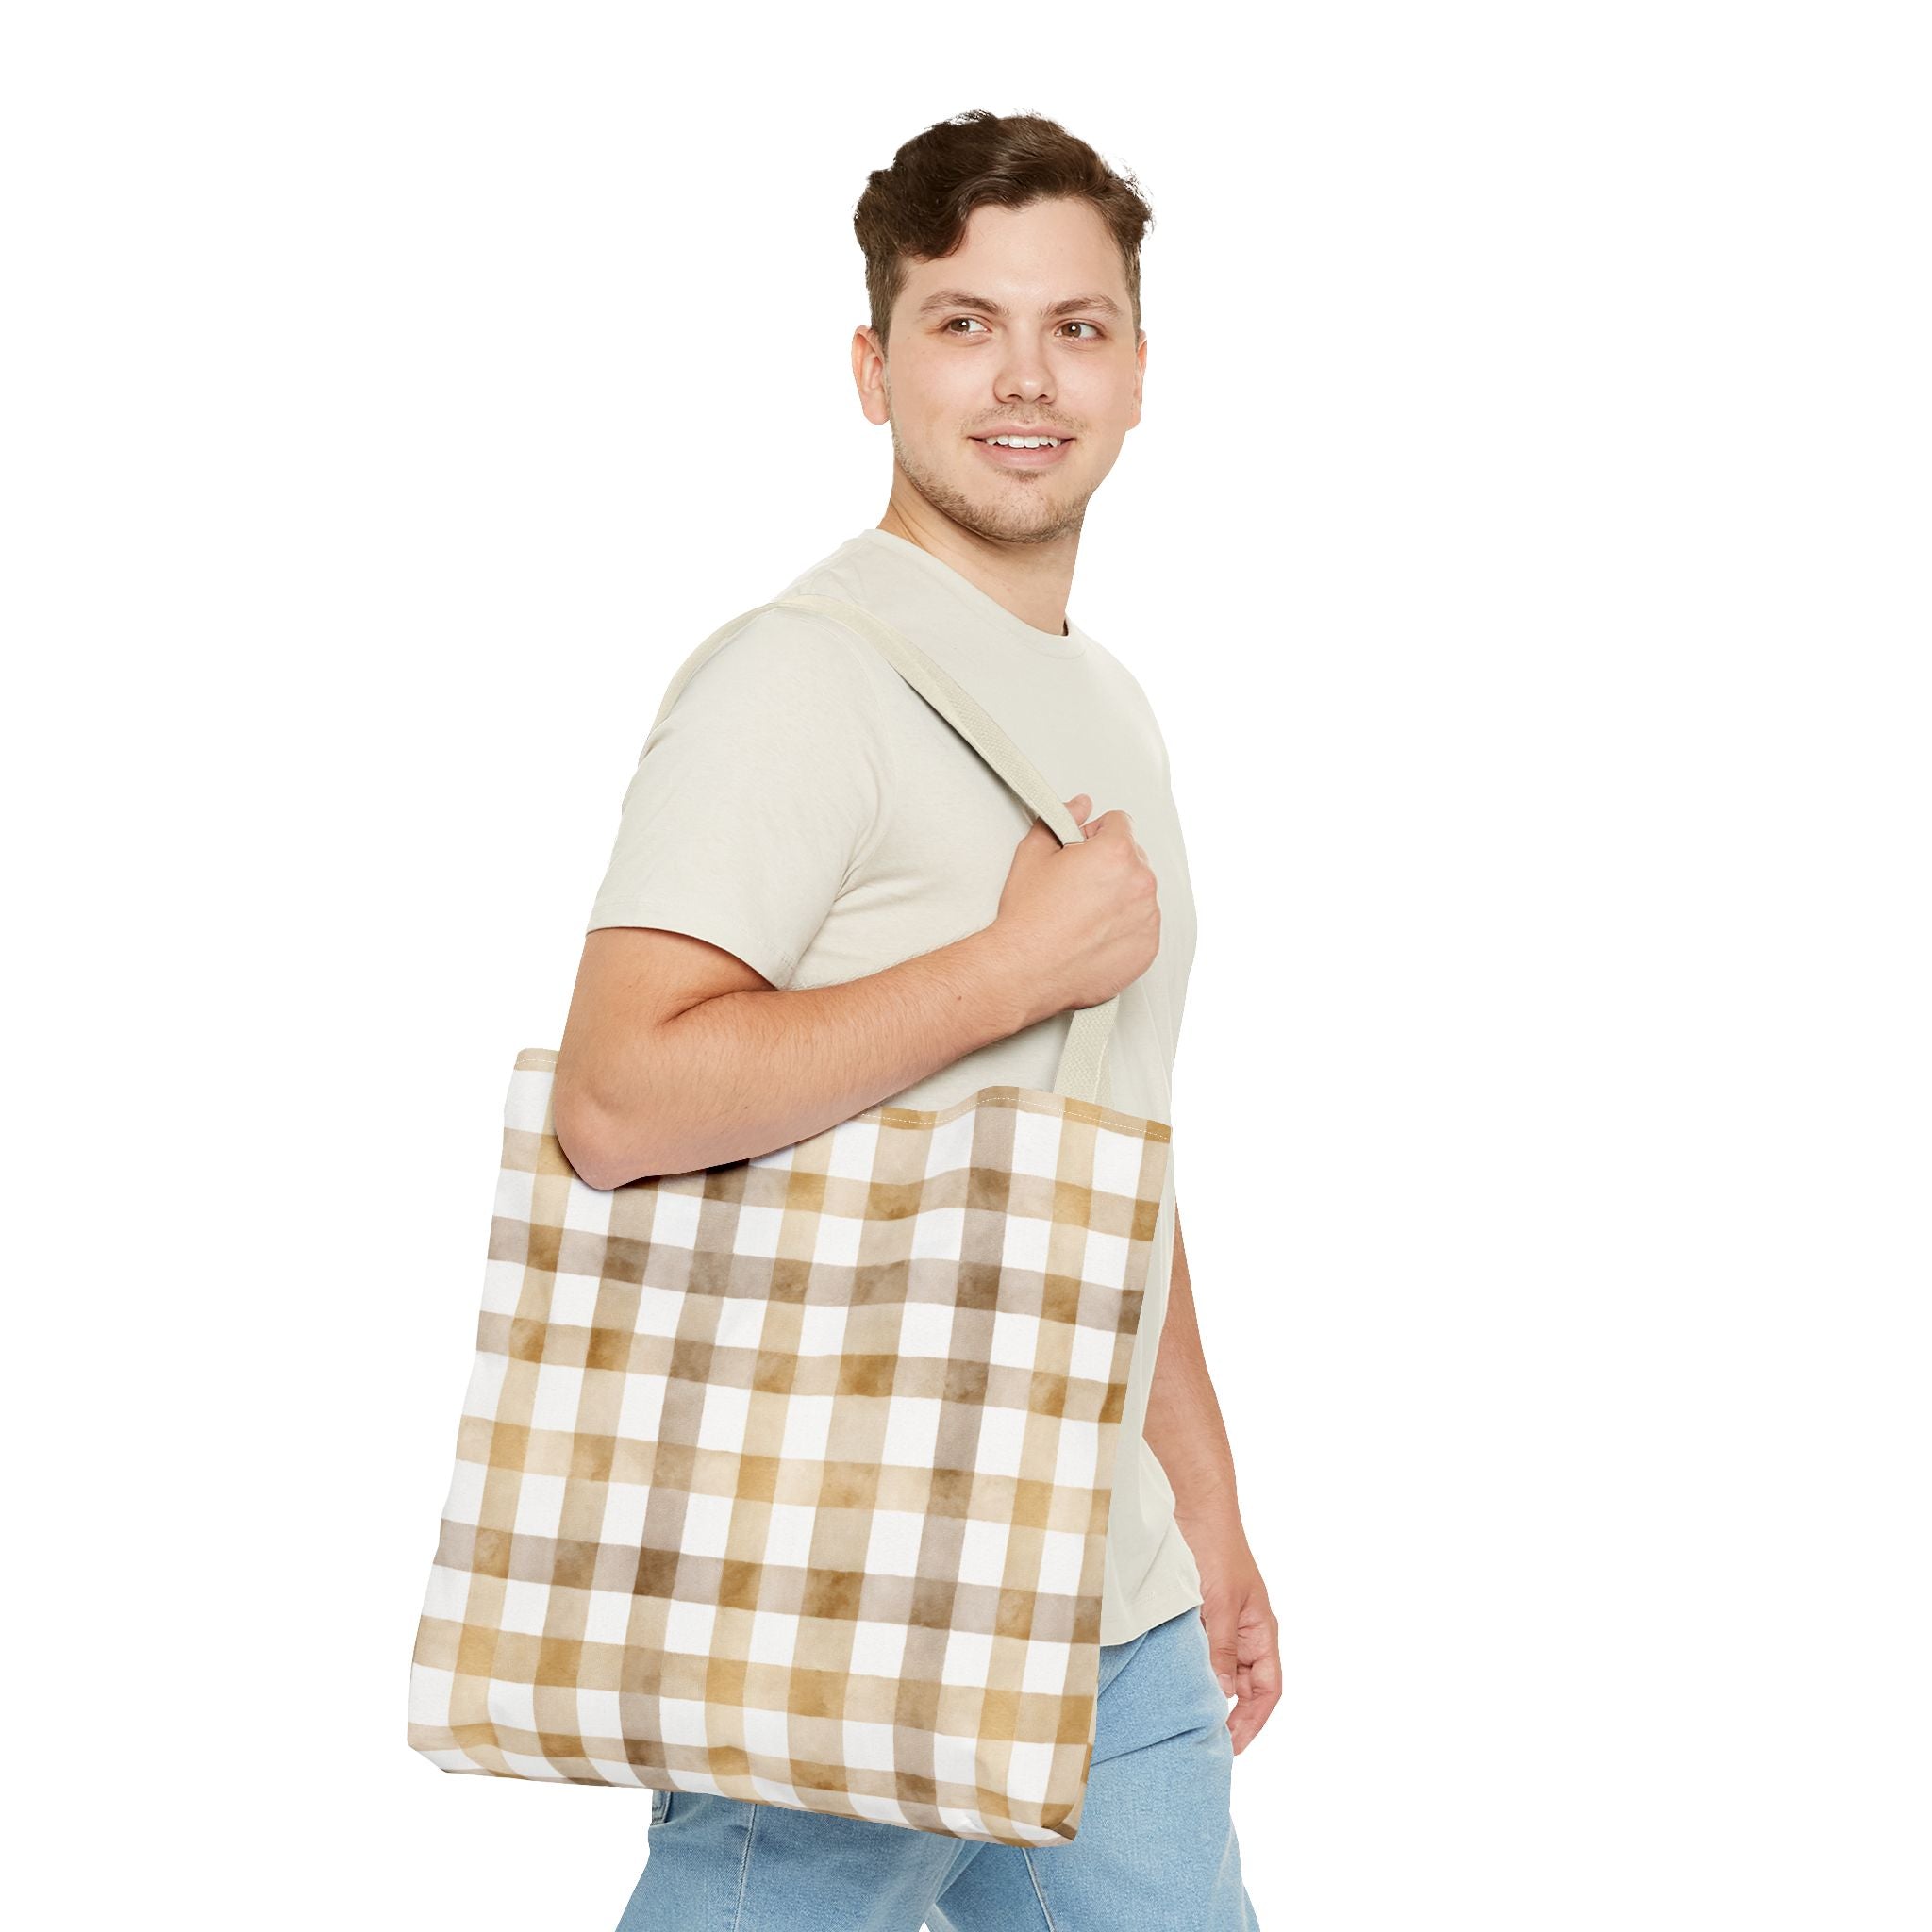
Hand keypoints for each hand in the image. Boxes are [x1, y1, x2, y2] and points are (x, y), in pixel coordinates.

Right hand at [991, 791, 1161, 1021]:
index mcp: (1116, 853)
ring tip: (1083, 914)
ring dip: (1118, 896)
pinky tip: (1093, 934)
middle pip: (1133, 857)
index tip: (1080, 852)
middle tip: (1076, 887)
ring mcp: (1148, 918)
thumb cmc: (1028, 920)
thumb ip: (1061, 819)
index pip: (1120, 822)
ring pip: (1139, 892)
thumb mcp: (1033, 854)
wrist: (1026, 970)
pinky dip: (1124, 927)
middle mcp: (1140, 883)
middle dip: (1109, 865)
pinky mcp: (1148, 948)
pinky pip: (1143, 925)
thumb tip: (1079, 806)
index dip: (1094, 835)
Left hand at [1189, 1525, 1281, 1753]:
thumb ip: (1221, 1649)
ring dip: (1204, 1691)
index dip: (1254, 1720)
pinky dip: (1186, 1668)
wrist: (1192, 1506)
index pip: (1267, 1688)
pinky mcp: (1195, 1614)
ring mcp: (1219, 1623)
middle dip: (1227, 1714)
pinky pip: (1196, 1651)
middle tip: (1200, 1739)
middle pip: (1242, 1686)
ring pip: (1217, 1670)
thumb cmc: (1216, 1548)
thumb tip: (1220, 1695)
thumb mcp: (1220, 1603)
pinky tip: (1169, 1681)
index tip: (1231, 1745)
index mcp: (1261, 1630)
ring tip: (1183, 1717)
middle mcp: (1244, 1631)